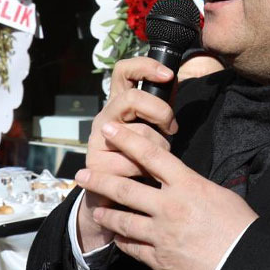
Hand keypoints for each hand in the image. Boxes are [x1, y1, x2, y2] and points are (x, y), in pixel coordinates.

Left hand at [76, 121, 257, 269]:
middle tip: (81, 174)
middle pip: (125, 189)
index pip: (151, 156)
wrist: (244, 266)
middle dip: (99, 180)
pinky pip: (132, 248)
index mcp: (188, 185)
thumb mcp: (221, 196)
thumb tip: (184, 184)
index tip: (109, 131)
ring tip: (95, 210)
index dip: (126, 140)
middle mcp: (169, 207)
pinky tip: (117, 238)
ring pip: (122, 221)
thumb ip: (195, 187)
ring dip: (105, 214)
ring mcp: (161, 235)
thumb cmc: (240, 228)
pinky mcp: (159, 260)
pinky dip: (123, 241)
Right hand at [77, 57, 177, 251]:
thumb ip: (159, 108)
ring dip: (157, 150)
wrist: (115, 203)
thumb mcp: (151, 130)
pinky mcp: (96, 167)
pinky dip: (146, 174)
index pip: (124, 72)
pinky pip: (133, 164)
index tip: (168, 75)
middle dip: (160, 112)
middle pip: (131, 99)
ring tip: (157, 163)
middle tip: (171, 128)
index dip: (145, 67)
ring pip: (137, 135)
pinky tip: (145, 179)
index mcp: (118, 106)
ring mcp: (97, 142)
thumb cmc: (139, 161)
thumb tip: (173, 79)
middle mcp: (104, 119)